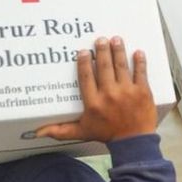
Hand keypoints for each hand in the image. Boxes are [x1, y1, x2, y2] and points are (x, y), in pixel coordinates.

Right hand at [36, 37, 158, 142]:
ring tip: (116, 39)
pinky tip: (138, 52)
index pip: (86, 77)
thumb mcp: (82, 132)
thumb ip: (60, 130)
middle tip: (101, 39)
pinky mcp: (142, 92)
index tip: (83, 51)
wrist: (134, 142)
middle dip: (102, 51)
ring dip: (118, 51)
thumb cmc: (107, 134)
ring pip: (121, 67)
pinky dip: (140, 62)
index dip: (84, 63)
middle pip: (104, 67)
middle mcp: (109, 95)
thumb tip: (38, 132)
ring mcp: (127, 92)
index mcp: (93, 102)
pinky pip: (141, 73)